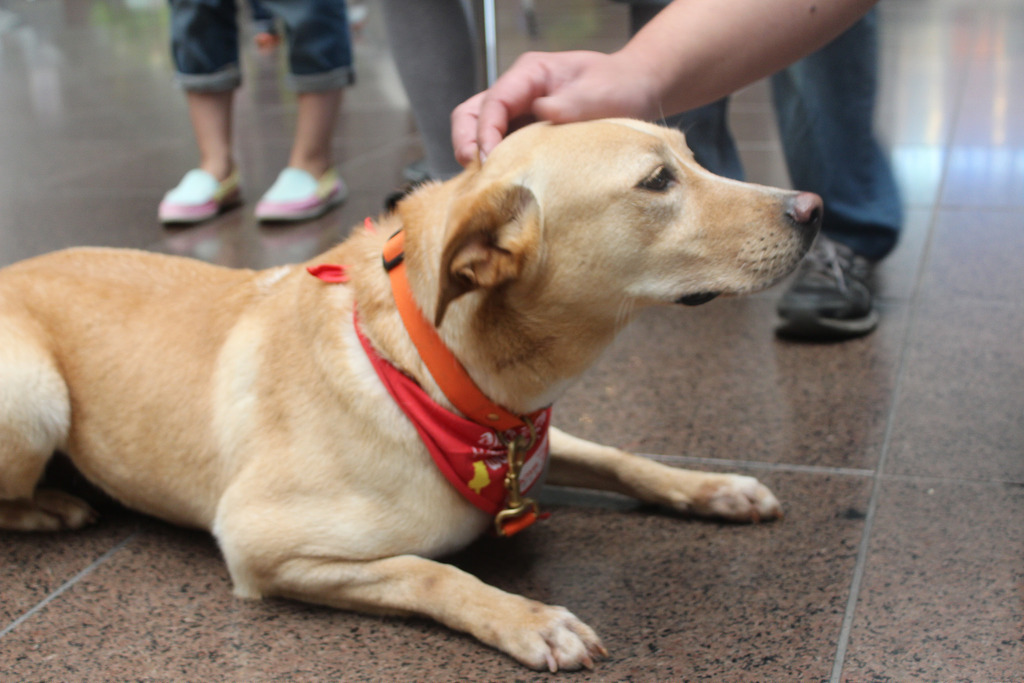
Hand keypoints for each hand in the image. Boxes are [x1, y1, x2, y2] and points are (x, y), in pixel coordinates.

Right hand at [451, 50, 658, 165]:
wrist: (635, 89)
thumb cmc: (619, 85)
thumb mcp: (599, 92)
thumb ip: (571, 102)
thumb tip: (540, 112)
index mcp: (530, 73)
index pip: (493, 101)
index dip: (485, 131)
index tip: (490, 159)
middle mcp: (517, 92)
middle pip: (471, 114)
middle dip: (467, 143)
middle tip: (479, 174)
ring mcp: (518, 113)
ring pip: (479, 132)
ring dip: (478, 157)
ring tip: (488, 184)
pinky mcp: (525, 133)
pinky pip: (500, 148)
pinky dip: (496, 166)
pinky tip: (505, 185)